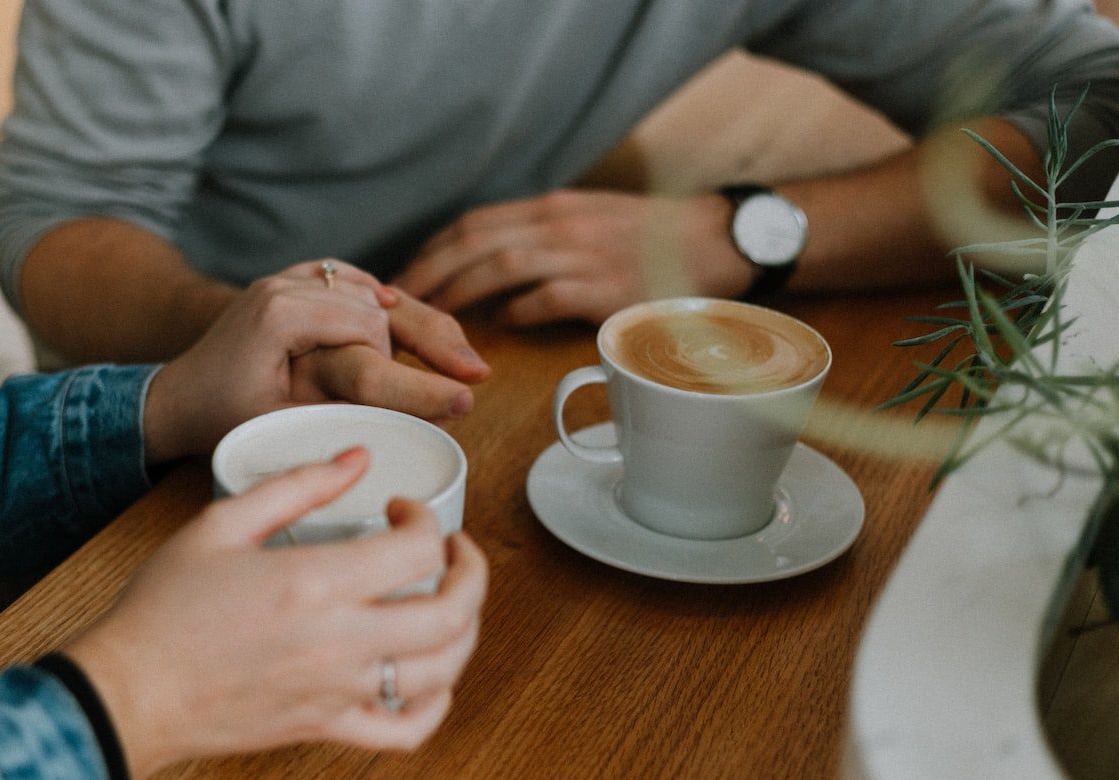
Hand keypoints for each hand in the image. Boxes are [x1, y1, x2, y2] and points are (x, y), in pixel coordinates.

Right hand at [63, 449, 489, 777]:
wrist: (130, 690)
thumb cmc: (165, 608)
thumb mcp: (221, 523)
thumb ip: (296, 485)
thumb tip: (356, 459)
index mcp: (315, 583)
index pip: (418, 548)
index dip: (425, 518)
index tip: (401, 509)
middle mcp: (339, 641)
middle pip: (453, 613)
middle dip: (472, 572)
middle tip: (454, 550)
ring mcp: (338, 691)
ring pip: (444, 670)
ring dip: (466, 630)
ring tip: (451, 602)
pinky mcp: (327, 727)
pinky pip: (408, 730)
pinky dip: (436, 704)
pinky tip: (429, 676)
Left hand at [146, 260, 489, 462]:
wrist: (176, 395)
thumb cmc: (221, 417)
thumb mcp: (280, 422)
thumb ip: (338, 411)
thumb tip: (406, 420)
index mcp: (281, 312)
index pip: (369, 329)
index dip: (412, 367)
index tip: (458, 396)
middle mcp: (286, 283)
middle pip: (379, 303)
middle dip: (432, 338)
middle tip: (477, 373)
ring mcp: (289, 278)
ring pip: (370, 290)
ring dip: (414, 321)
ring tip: (460, 356)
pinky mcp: (293, 282)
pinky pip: (350, 281)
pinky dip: (381, 298)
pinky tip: (410, 315)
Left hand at [393, 190, 752, 325]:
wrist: (720, 239)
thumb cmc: (653, 238)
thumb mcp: (590, 220)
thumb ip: (544, 237)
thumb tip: (493, 269)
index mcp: (552, 209)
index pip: (474, 222)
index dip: (433, 249)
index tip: (405, 275)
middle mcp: (561, 224)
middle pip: (475, 240)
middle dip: (429, 272)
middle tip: (398, 304)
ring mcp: (584, 254)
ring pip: (501, 264)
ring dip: (460, 292)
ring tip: (434, 319)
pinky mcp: (608, 287)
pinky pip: (547, 296)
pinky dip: (518, 311)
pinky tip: (500, 327)